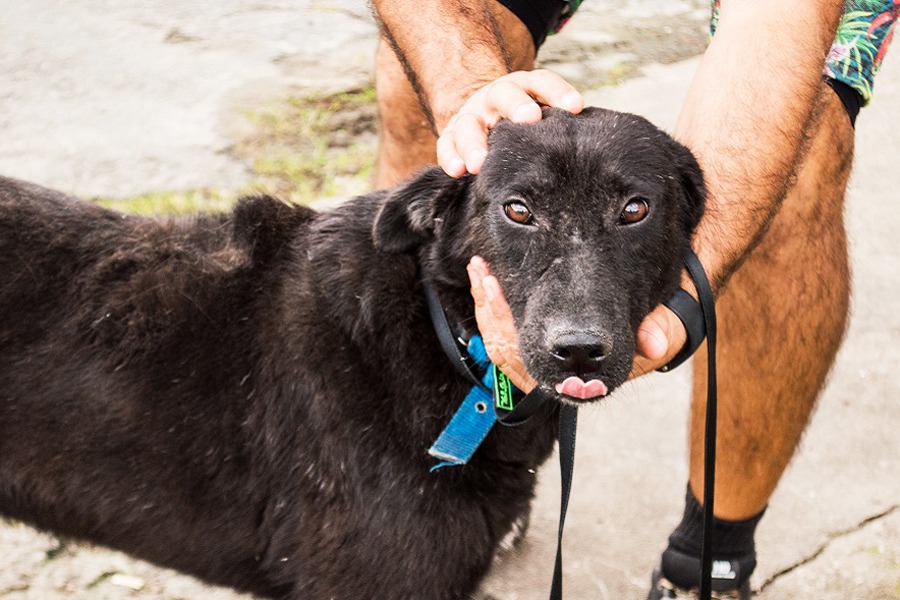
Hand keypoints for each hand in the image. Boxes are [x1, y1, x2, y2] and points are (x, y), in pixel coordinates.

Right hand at [438, 70, 583, 176]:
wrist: (485, 115)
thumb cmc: (524, 127)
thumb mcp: (542, 118)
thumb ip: (561, 130)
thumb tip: (601, 156)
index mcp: (524, 88)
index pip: (541, 82)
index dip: (558, 92)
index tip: (575, 107)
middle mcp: (496, 97)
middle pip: (505, 95)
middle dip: (517, 106)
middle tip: (529, 119)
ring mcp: (472, 115)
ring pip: (470, 123)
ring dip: (475, 142)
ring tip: (479, 163)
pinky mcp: (451, 135)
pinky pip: (447, 144)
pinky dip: (451, 157)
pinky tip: (457, 171)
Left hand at [468, 256, 691, 390]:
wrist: (666, 303)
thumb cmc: (667, 312)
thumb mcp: (673, 319)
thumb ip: (665, 329)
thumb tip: (655, 345)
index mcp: (589, 376)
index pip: (539, 371)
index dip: (514, 335)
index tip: (498, 296)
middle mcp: (563, 373)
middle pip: (510, 357)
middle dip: (491, 315)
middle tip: (483, 275)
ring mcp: (548, 359)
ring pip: (501, 345)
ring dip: (487, 307)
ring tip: (480, 269)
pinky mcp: (539, 341)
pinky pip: (503, 333)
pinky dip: (491, 306)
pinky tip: (485, 276)